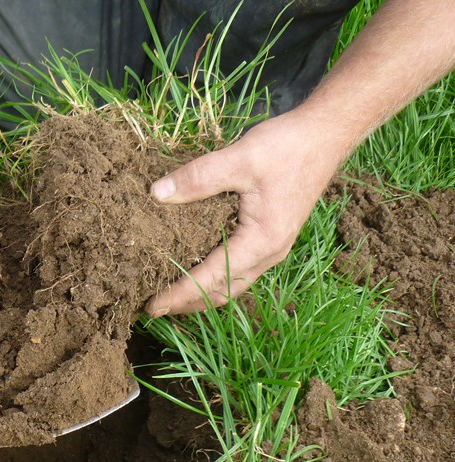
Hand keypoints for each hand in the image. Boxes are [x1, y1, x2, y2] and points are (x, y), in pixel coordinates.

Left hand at [144, 111, 345, 316]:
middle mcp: (270, 253)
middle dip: (188, 303)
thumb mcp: (239, 158)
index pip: (212, 278)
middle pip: (223, 292)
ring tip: (170, 294)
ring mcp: (274, 248)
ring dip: (202, 294)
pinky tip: (196, 268)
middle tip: (153, 306)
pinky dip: (216, 278)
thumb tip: (157, 194)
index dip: (180, 294)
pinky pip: (241, 269)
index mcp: (262, 241)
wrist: (326, 136)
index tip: (152, 306)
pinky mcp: (272, 238)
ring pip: (233, 284)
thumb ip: (197, 177)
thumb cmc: (287, 147)